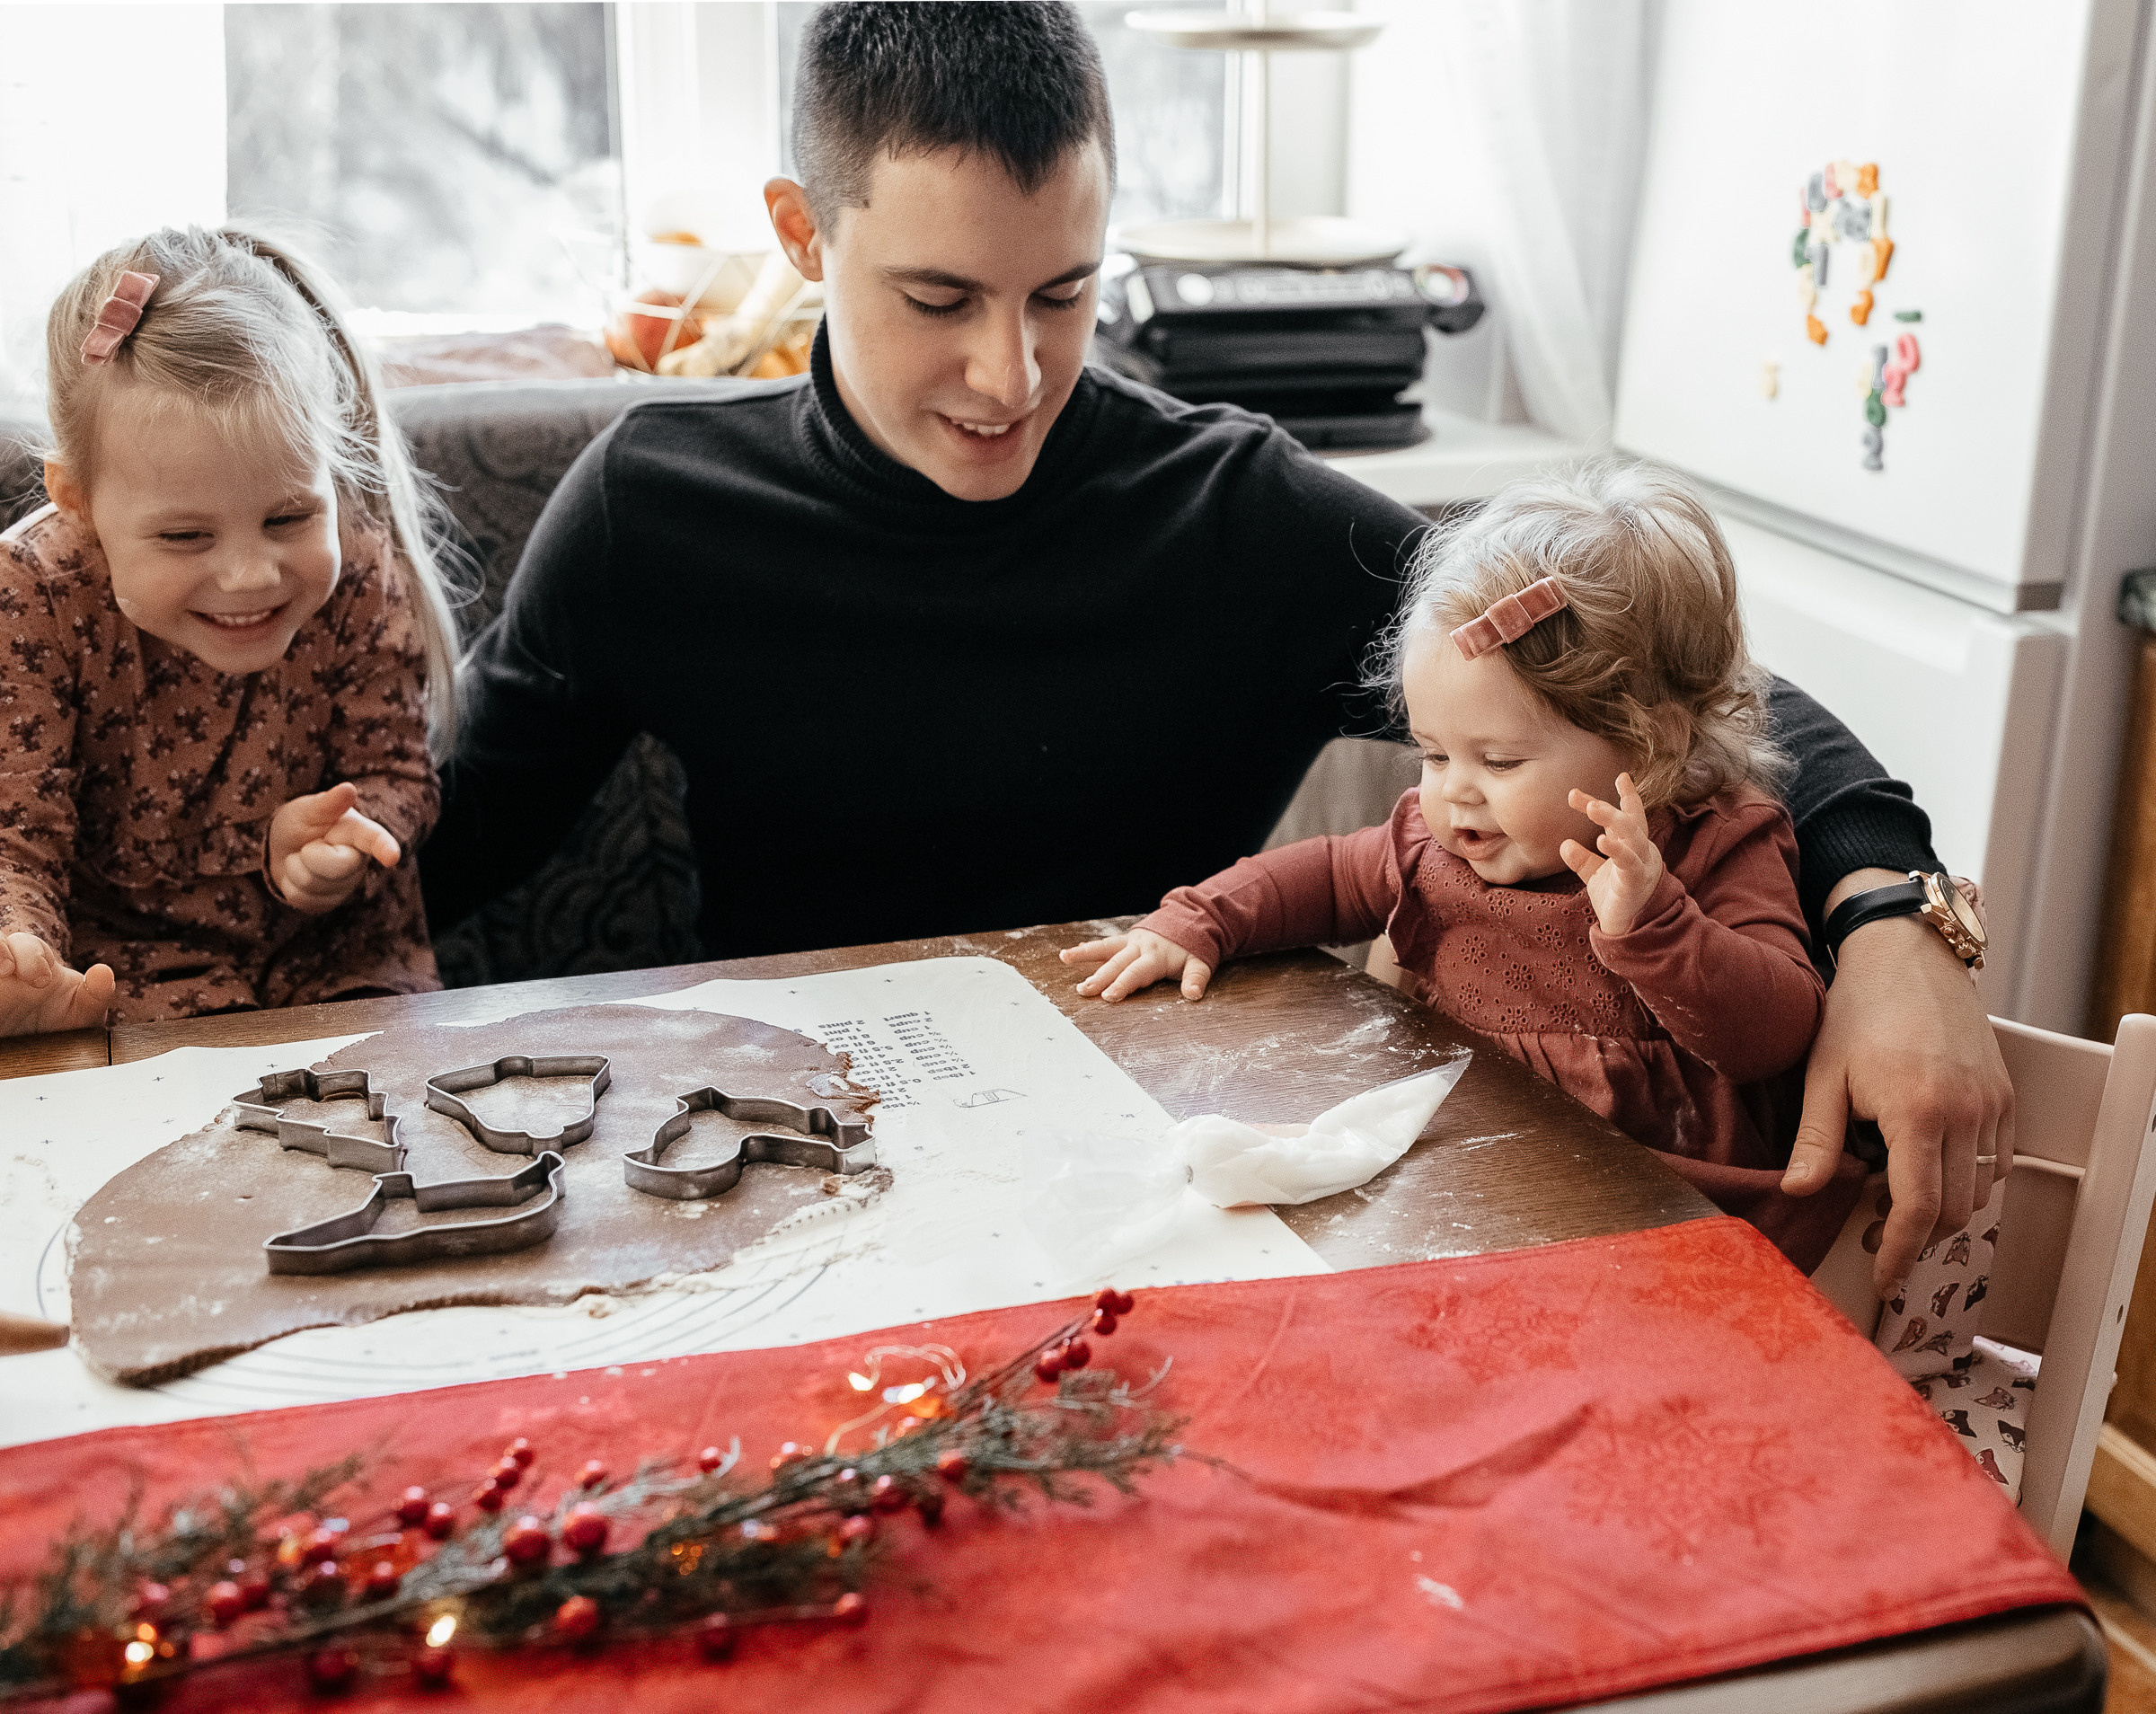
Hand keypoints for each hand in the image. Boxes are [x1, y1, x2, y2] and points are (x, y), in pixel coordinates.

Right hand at [0, 931, 114, 1036]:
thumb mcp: (81, 1013)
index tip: (42, 981)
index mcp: (33, 964)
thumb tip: (104, 971)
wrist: (39, 1053)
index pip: (27, 944)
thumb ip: (96, 994)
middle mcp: (4, 969)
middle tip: (8, 970)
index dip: (31, 955)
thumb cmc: (60, 1024)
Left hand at [267, 782, 401, 915]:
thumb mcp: (309, 809)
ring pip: (314, 886)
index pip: (375, 840)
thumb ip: (328, 803)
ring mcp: (346, 885)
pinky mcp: (330, 902)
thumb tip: (348, 788)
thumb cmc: (302, 823)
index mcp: (359, 833)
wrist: (283, 847)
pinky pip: (305, 901)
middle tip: (306, 846)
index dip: (384, 848)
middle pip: (334, 867)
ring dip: (295, 871)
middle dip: (307, 856)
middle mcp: (359, 861)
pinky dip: (291, 887)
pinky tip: (299, 876)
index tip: (392, 857)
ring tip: (301, 860)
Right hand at [1060, 929, 1213, 1001]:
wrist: (1190, 921)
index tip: (1109, 996)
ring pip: (1105, 949)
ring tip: (1065, 957)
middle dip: (1099, 977)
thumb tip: (1193, 995)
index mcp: (1156, 956)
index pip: (1137, 973)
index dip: (1123, 984)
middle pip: (1117, 964)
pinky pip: (1105, 945)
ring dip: (1085, 954)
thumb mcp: (1200, 964)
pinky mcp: (1126, 940)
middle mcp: (1140, 947)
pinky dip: (1089, 949)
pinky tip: (1071, 953)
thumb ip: (1196, 979)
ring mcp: (1131, 942)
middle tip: (1084, 989)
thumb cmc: (1193, 949)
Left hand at [1560, 773, 1664, 935]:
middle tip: (1578, 796)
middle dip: (1606, 807)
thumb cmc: (1617, 899)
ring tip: (1592, 807)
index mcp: (1633, 846)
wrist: (1628, 930)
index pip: (1625, 817)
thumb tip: (1564, 844)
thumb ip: (1582, 859)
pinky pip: (1629, 862)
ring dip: (1613, 819)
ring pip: (1633, 836)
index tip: (1608, 780)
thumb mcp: (1595, 875)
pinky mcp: (1637, 882)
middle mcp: (1641, 851)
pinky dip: (1617, 849)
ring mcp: (1642, 865)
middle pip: (1628, 821)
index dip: (1619, 798)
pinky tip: (1602, 840)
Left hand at [1781, 869, 2012, 1296]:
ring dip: (1941, 1208)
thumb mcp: (1823, 1074)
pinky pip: (1996, 1162)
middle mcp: (1967, 1112)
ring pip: (1978, 1191)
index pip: (1918, 1209)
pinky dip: (1967, 1179)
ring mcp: (1994, 1104)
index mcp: (1917, 1111)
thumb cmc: (1858, 1010)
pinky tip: (1928, 1165)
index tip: (1884, 1280)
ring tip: (1895, 1196)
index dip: (1901, 1253)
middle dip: (1916, 1235)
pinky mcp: (2006, 1096)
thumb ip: (1815, 1139)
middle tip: (1875, 1234)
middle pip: (1953, 1210)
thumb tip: (1797, 1192)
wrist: (1909, 955)